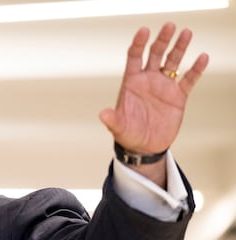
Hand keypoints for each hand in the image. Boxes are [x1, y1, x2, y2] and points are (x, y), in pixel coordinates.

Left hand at [99, 22, 208, 154]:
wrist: (144, 148)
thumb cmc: (128, 135)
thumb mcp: (118, 127)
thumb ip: (112, 119)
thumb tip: (103, 114)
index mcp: (131, 82)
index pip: (134, 57)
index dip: (138, 43)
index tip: (144, 31)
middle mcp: (148, 80)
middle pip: (155, 54)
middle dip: (162, 40)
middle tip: (169, 26)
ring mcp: (163, 86)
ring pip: (173, 62)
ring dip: (179, 48)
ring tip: (186, 33)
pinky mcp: (178, 96)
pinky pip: (188, 79)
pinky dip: (196, 69)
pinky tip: (202, 58)